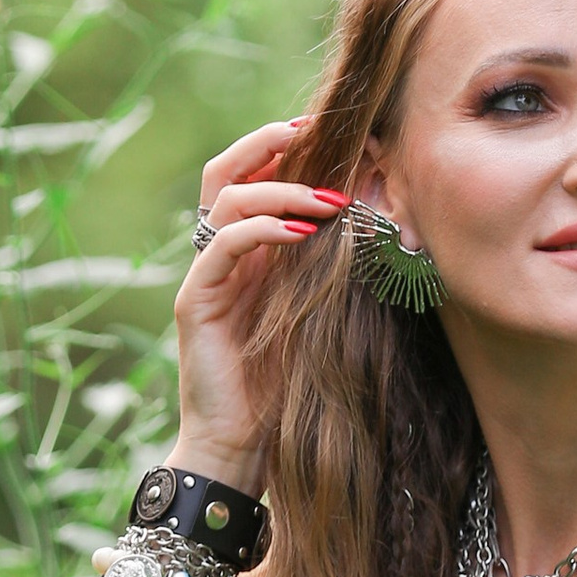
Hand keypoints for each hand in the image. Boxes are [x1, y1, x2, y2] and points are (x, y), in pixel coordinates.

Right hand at [172, 118, 348, 481]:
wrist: (243, 446)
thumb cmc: (287, 384)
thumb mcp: (319, 311)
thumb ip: (332, 266)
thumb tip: (379, 218)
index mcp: (247, 252)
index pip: (251, 176)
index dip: (282, 146)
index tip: (330, 130)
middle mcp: (219, 255)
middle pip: (225, 172)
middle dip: (267, 142)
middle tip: (314, 132)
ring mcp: (205, 275)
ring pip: (226, 200)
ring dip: (280, 187)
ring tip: (329, 197)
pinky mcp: (197, 301)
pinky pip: (222, 246)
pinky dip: (263, 227)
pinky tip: (302, 231)